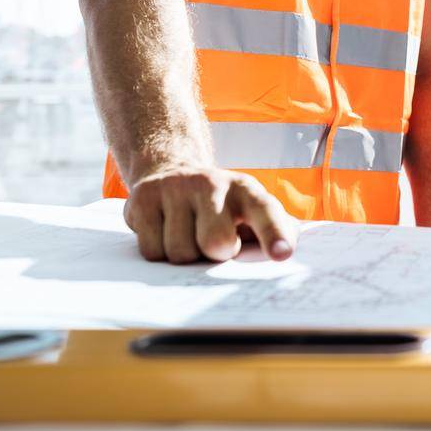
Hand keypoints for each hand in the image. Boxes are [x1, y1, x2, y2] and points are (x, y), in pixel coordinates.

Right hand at [125, 164, 298, 263]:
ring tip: (187, 235)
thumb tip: (286, 254)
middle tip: (214, 245)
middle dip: (215, 255)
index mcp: (246, 190)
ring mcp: (176, 188)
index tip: (282, 254)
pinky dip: (159, 252)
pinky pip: (151, 250)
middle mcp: (212, 183)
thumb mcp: (251, 214)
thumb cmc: (222, 208)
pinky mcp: (144, 198)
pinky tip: (164, 232)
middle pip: (215, 242)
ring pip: (179, 252)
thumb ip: (276, 232)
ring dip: (185, 257)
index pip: (264, 212)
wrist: (173, 173)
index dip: (274, 234)